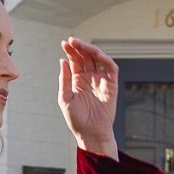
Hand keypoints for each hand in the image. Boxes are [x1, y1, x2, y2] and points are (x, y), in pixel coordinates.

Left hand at [58, 38, 118, 157]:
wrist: (91, 133)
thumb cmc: (77, 120)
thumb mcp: (65, 99)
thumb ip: (64, 80)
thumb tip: (62, 61)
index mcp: (77, 81)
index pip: (75, 61)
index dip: (71, 51)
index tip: (64, 43)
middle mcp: (89, 78)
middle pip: (86, 57)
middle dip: (79, 47)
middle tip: (72, 40)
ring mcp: (101, 80)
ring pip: (98, 59)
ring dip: (90, 50)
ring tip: (81, 45)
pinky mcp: (111, 85)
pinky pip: (111, 68)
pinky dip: (105, 59)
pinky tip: (97, 54)